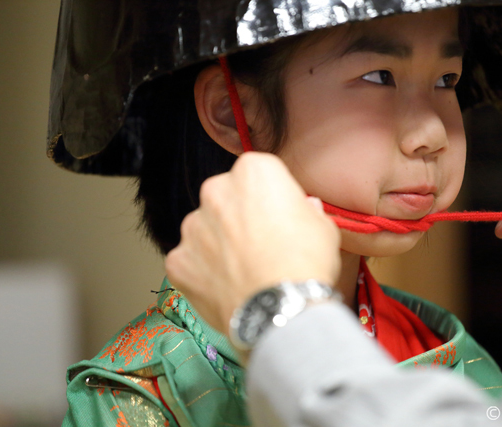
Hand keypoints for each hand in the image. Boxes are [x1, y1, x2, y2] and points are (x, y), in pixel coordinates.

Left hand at [165, 152, 340, 335]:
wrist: (282, 310)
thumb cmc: (306, 263)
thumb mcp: (323, 226)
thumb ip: (306, 211)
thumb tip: (304, 209)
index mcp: (253, 172)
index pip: (259, 175)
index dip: (272, 198)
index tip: (282, 217)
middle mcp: (215, 191)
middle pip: (226, 198)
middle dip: (239, 216)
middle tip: (261, 245)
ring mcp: (193, 226)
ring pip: (206, 229)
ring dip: (219, 243)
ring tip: (245, 271)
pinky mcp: (178, 260)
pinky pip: (191, 261)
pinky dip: (204, 272)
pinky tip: (227, 286)